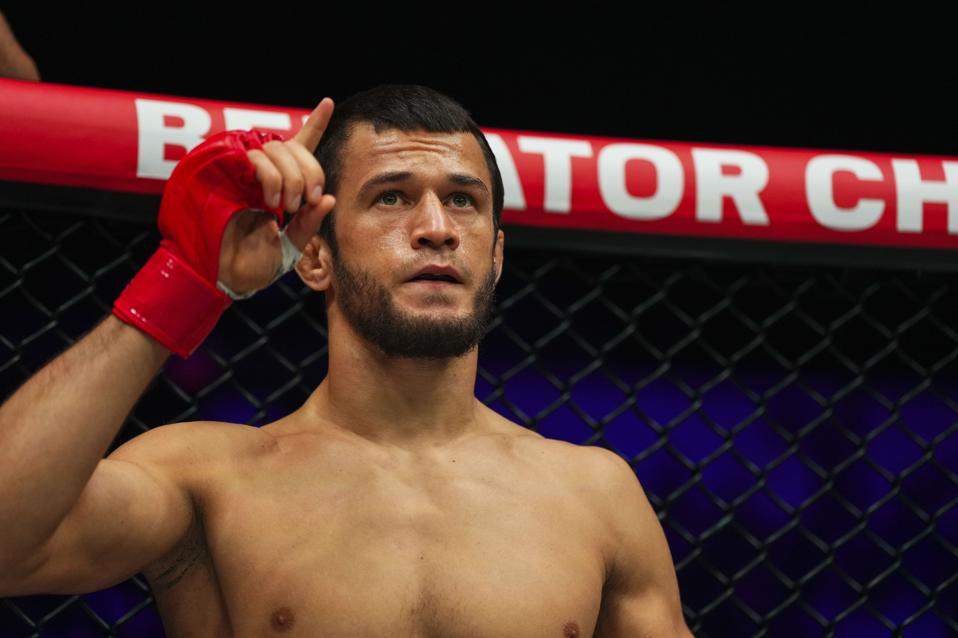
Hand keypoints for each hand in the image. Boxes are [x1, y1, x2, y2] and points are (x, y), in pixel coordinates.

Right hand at [218, 98, 336, 295]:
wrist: (226, 274)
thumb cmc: (255, 262)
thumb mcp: (291, 245)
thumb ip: (309, 223)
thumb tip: (328, 199)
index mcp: (279, 185)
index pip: (300, 148)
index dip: (314, 124)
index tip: (328, 102)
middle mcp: (262, 173)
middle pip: (293, 147)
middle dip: (308, 172)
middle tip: (305, 201)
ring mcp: (243, 170)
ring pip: (277, 149)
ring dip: (289, 178)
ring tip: (283, 207)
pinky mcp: (227, 170)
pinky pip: (257, 158)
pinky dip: (270, 177)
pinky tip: (268, 201)